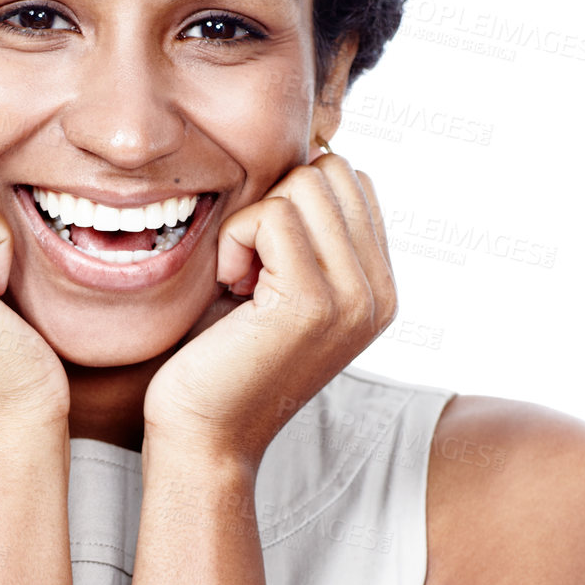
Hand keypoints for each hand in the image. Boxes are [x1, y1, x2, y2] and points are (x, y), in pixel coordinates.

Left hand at [142, 153, 396, 467]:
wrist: (203, 436)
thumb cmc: (221, 359)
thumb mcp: (277, 284)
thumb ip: (307, 232)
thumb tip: (312, 148)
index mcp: (380, 287)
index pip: (350, 180)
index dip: (291, 199)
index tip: (262, 262)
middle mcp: (381, 293)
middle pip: (331, 172)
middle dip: (274, 204)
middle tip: (248, 270)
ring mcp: (355, 298)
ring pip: (303, 185)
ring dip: (253, 224)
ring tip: (241, 282)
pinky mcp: (313, 302)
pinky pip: (271, 216)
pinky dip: (234, 243)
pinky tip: (230, 290)